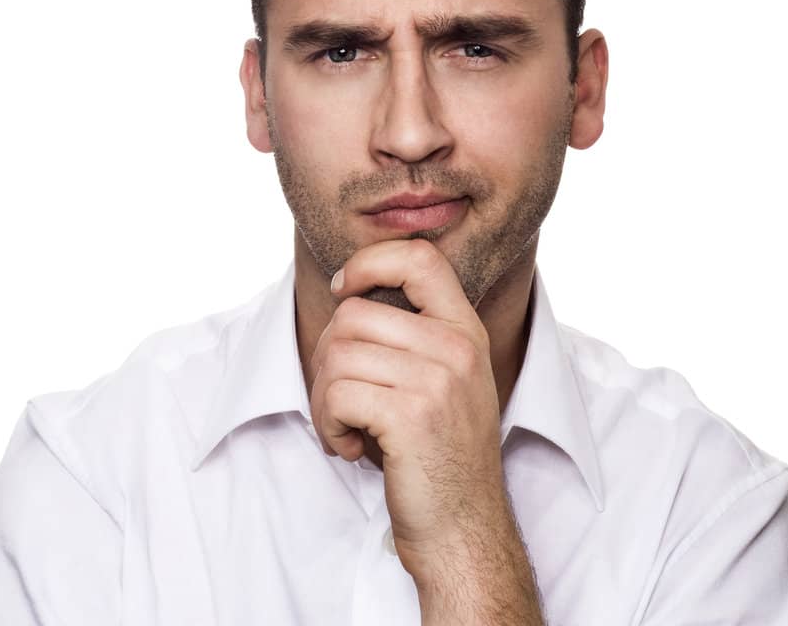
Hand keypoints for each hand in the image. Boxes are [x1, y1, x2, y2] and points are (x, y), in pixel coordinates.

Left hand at [308, 238, 514, 587]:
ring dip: (323, 398)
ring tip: (343, 427)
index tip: (347, 290)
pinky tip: (348, 447)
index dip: (371, 261)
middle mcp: (456, 347)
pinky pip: (336, 394)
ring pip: (338, 354)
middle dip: (328, 358)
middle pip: (355, 314)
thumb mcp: (448, 380)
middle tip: (340, 401)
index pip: (419, 256)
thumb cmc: (441, 457)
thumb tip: (351, 298)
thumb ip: (416, 335)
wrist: (465, 531)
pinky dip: (328, 424)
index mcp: (465, 330)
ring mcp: (436, 380)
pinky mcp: (410, 416)